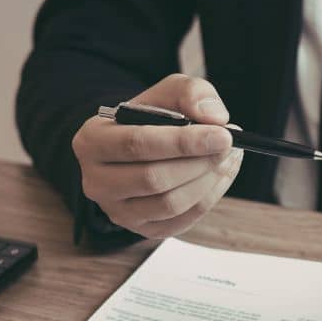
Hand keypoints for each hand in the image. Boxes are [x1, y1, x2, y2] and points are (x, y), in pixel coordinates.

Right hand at [72, 73, 244, 237]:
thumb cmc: (150, 119)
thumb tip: (214, 118)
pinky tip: (221, 176)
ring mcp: (117, 211)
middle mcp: (96, 181)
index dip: (183, 142)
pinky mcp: (141, 229)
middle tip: (229, 146)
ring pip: (169, 204)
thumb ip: (190, 93)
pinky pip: (181, 221)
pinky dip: (209, 198)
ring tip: (228, 158)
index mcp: (92, 141)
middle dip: (199, 163)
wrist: (137, 149)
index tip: (223, 135)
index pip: (138, 144)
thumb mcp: (166, 92)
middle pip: (153, 179)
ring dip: (207, 181)